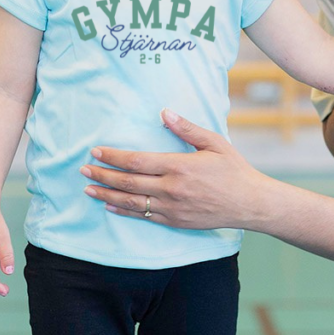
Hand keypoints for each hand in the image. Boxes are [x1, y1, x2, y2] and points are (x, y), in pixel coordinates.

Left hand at [82, 110, 272, 230]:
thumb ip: (187, 129)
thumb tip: (165, 113)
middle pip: (128, 182)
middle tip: (83, 169)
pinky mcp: (175, 221)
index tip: (96, 151)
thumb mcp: (215, 143)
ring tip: (88, 189)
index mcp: (179, 166)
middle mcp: (171, 189)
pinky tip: (110, 205)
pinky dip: (124, 210)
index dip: (113, 156)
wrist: (250, 203)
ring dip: (107, 194)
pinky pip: (143, 217)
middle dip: (102, 175)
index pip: (136, 161)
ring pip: (131, 201)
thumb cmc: (234, 170)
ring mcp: (172, 208)